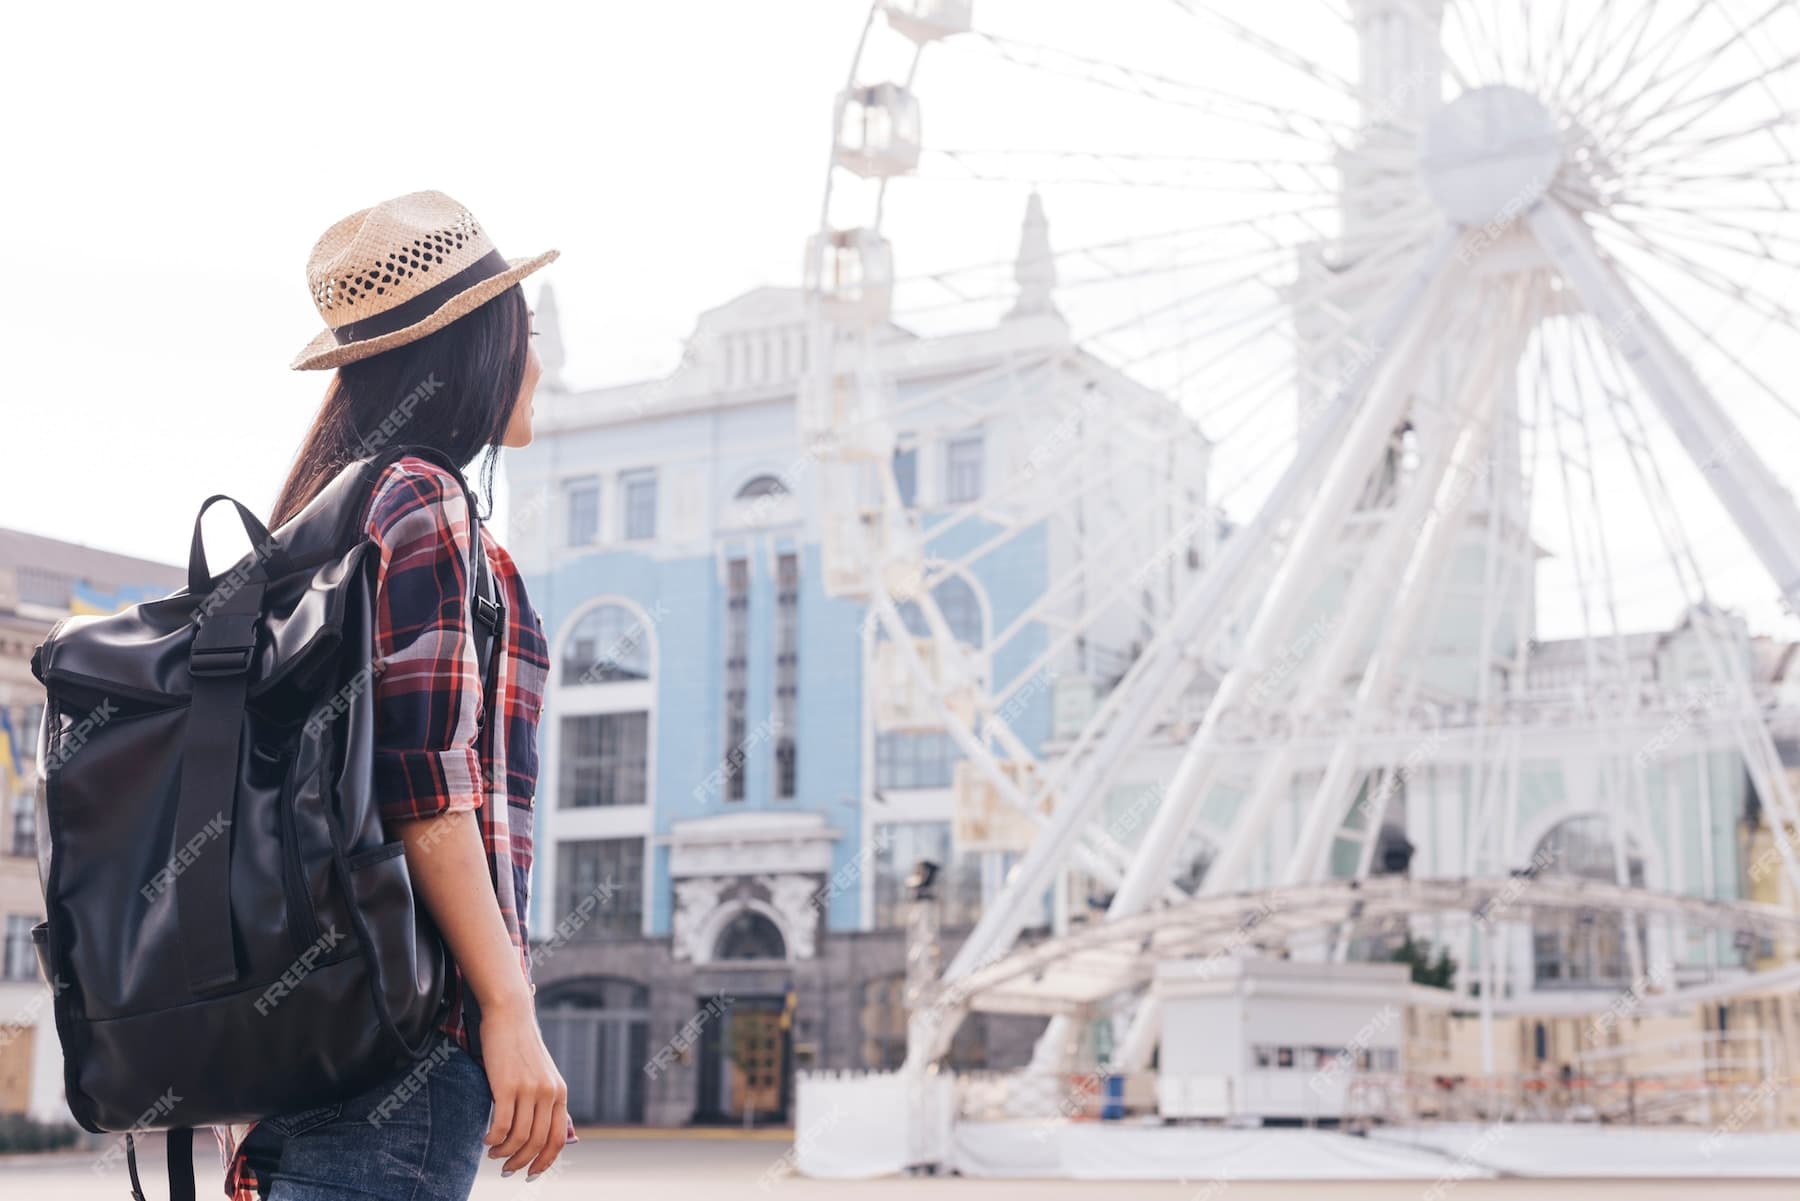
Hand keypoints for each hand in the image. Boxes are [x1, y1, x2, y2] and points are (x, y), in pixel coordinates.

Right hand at [478, 995, 568, 1178]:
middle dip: (520, 1163)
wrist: (510, 1016)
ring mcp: (529, 1090)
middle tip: (506, 1170)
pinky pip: (500, 1126)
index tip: (531, 1173)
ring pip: (518, 1138)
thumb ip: (545, 1101)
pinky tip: (486, 1140)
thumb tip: (540, 1133)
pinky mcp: (507, 1086)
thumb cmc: (521, 1047)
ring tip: (493, 1153)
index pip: (557, 1139)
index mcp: (559, 1093)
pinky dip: (492, 1140)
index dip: (544, 1162)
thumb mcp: (542, 1075)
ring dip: (504, 1153)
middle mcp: (548, 1093)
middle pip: (537, 1143)